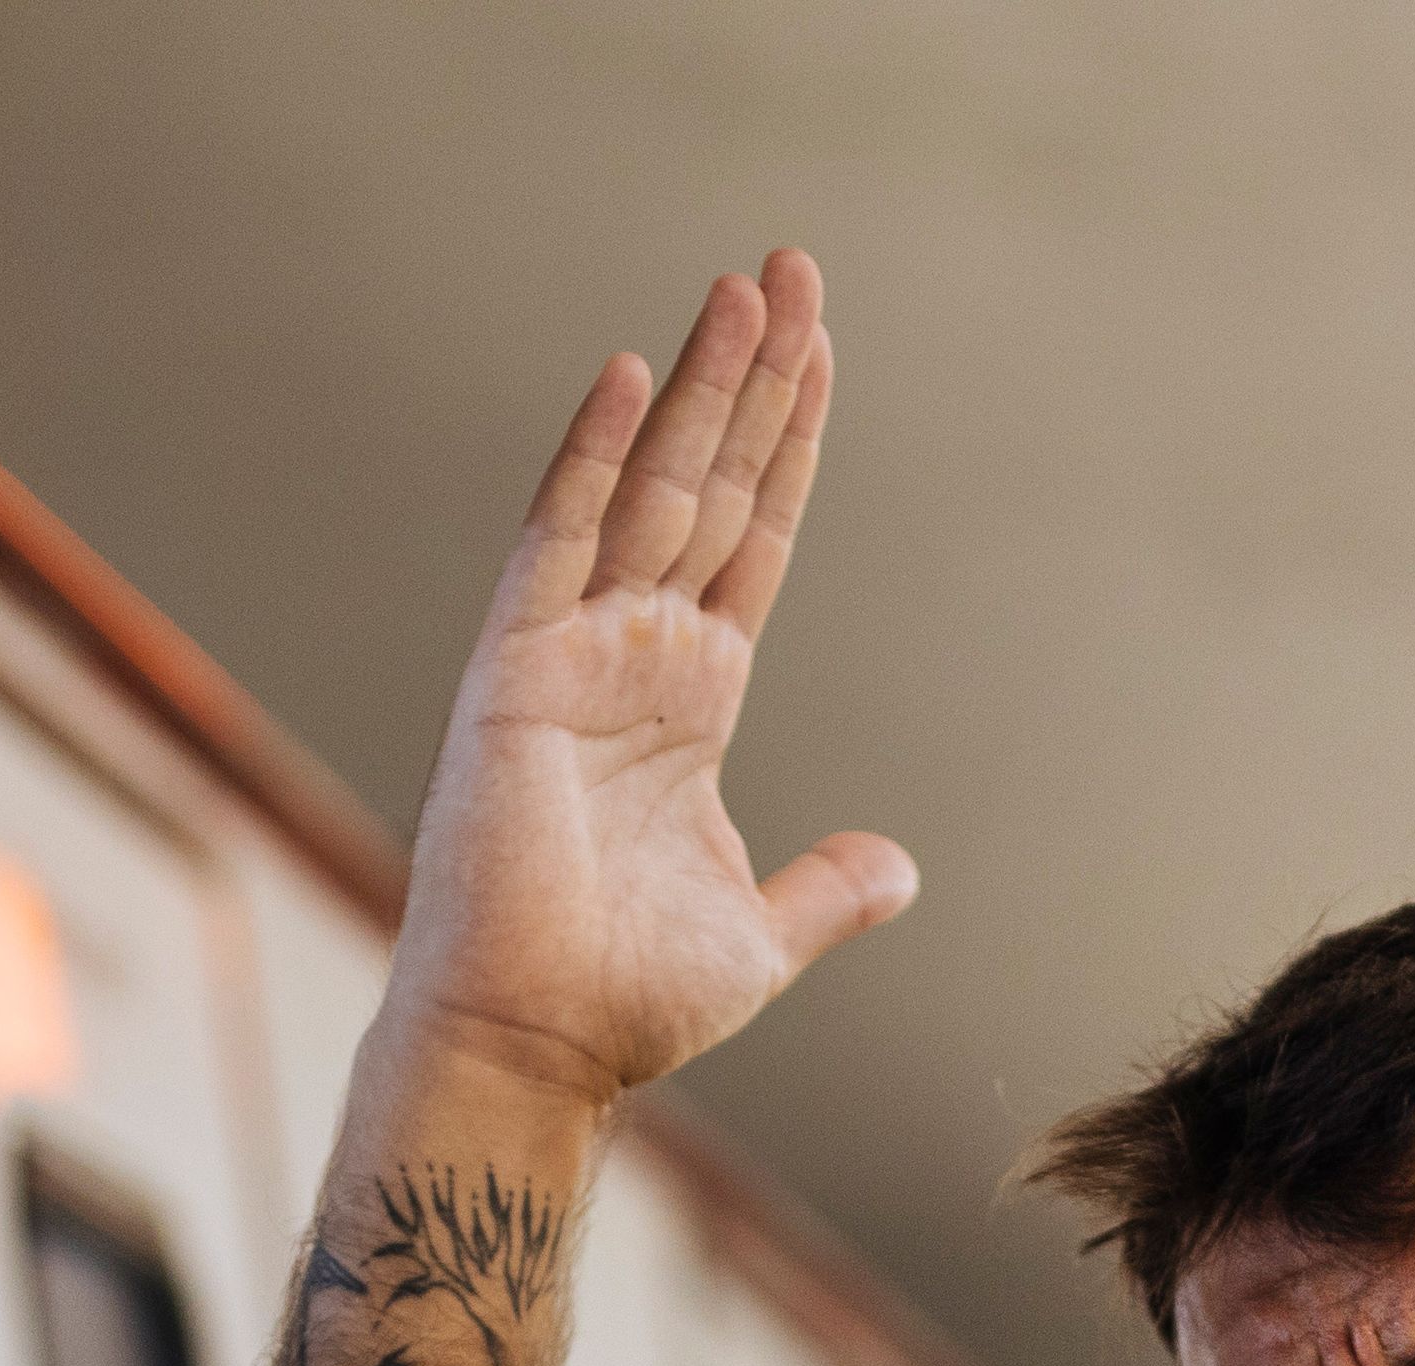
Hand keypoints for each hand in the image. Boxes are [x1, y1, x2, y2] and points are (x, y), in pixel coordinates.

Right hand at [376, 251, 914, 1117]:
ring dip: (702, 386)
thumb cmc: (625, 1001)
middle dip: (755, 381)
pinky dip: (593, 452)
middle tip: (793, 268)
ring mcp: (572, 653)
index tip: (821, 355)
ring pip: (651, 488)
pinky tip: (632, 367)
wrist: (536, 1046)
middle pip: (710, 486)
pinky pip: (559, 535)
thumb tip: (898, 869)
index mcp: (690, 703)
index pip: (752, 543)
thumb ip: (828, 889)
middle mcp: (631, 658)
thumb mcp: (761, 934)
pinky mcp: (516, 669)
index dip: (789, 451)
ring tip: (750, 284)